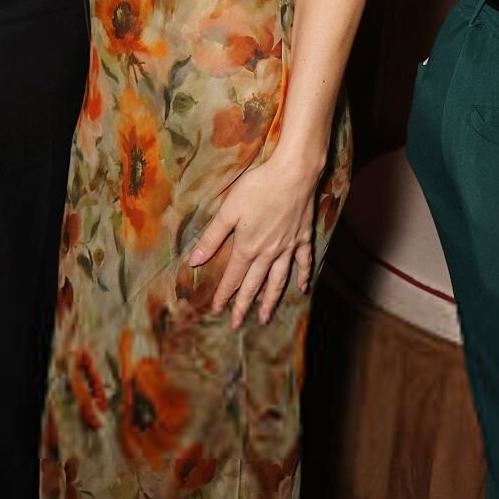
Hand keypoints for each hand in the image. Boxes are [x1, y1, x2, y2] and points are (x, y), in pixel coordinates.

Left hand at [188, 153, 317, 327]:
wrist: (294, 174)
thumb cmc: (258, 187)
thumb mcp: (228, 211)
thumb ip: (212, 237)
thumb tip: (195, 261)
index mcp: (248, 247)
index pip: (233, 278)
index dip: (224, 295)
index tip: (217, 311)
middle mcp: (269, 253)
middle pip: (254, 285)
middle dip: (244, 305)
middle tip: (238, 324)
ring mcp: (288, 247)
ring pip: (279, 280)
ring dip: (271, 300)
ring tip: (266, 317)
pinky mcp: (303, 237)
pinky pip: (303, 262)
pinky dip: (302, 276)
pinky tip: (302, 288)